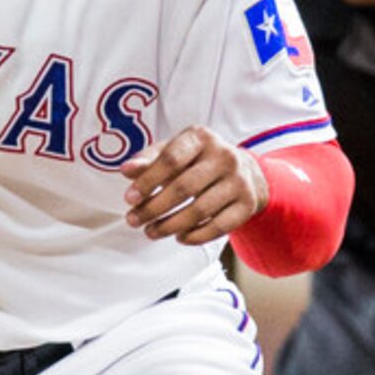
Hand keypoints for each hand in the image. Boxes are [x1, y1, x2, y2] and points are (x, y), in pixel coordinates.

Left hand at [120, 127, 268, 244]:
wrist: (246, 172)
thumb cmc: (200, 161)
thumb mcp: (175, 152)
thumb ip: (149, 160)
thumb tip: (126, 170)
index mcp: (201, 137)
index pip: (171, 159)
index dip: (147, 180)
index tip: (129, 199)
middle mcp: (224, 156)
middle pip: (183, 188)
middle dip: (153, 208)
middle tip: (134, 220)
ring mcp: (239, 181)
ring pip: (199, 210)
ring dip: (170, 225)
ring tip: (151, 231)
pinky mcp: (247, 204)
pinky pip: (218, 226)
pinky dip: (195, 236)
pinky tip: (179, 237)